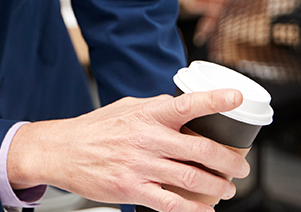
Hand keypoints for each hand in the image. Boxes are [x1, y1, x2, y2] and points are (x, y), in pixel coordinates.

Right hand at [7, 89, 249, 211]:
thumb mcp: (125, 107)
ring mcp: (139, 165)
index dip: (215, 100)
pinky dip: (193, 210)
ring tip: (226, 189)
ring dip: (217, 186)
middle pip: (199, 149)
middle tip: (240, 167)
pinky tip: (204, 210)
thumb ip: (154, 107)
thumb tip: (182, 105)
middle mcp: (145, 138)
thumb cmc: (94, 129)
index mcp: (146, 114)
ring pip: (191, 179)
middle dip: (228, 161)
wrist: (60, 150)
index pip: (186, 104)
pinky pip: (170, 203)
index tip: (236, 98)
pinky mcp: (131, 189)